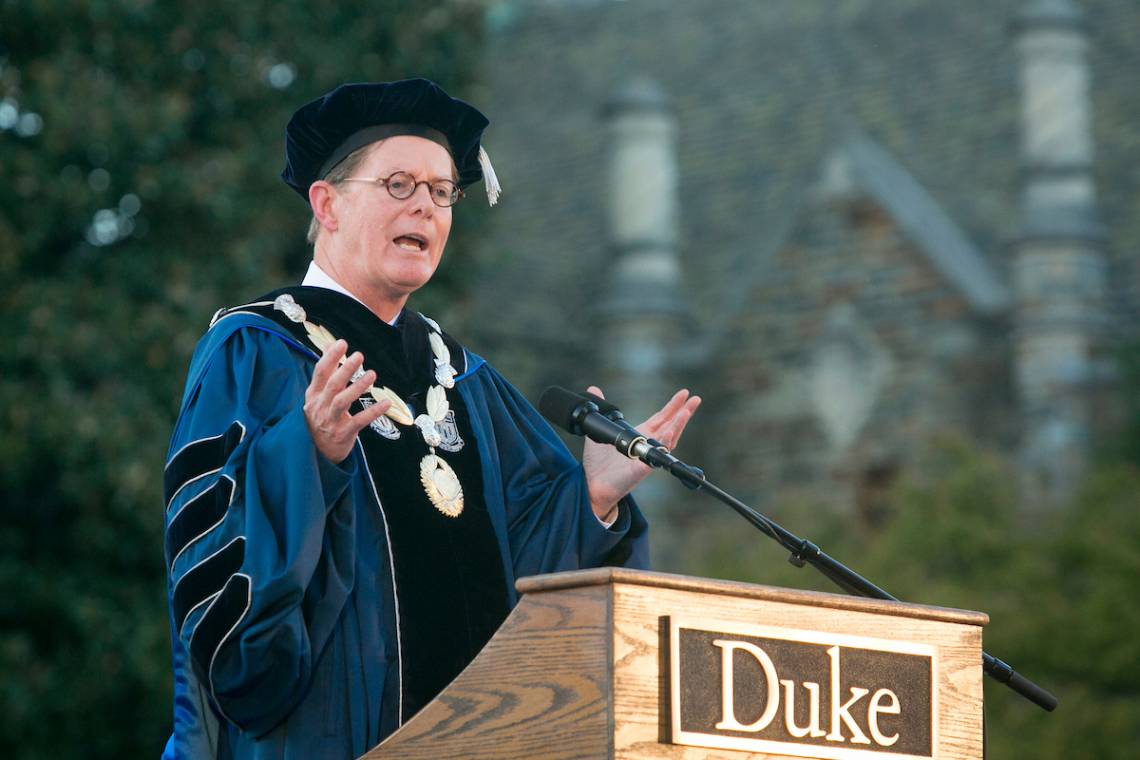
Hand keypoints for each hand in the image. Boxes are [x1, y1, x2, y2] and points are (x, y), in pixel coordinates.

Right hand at [303, 340, 389, 463]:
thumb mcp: (318, 396)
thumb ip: (326, 373)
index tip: (342, 343)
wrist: (317, 452)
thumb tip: (329, 345)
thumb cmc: (321, 417)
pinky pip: (359, 421)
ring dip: (357, 387)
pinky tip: (386, 403)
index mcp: (313, 395)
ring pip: (342, 402)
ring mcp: (330, 421)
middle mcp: (319, 407)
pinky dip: (373, 412)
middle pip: (332, 385)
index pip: (320, 373)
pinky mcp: (343, 434)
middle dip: (345, 369)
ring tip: (372, 374)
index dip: (330, 357)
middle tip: (359, 355)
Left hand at [582, 386, 700, 520]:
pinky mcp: (639, 470)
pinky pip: (653, 458)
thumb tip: (593, 390)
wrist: (592, 484)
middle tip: (695, 399)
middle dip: (683, 412)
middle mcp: (647, 445)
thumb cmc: (599, 463)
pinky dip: (661, 447)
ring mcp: (645, 458)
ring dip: (677, 426)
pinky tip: (667, 436)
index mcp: (640, 436)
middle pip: (670, 426)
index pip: (661, 418)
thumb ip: (600, 412)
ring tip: (685, 412)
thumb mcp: (598, 431)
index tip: (684, 393)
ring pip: (667, 441)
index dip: (673, 406)